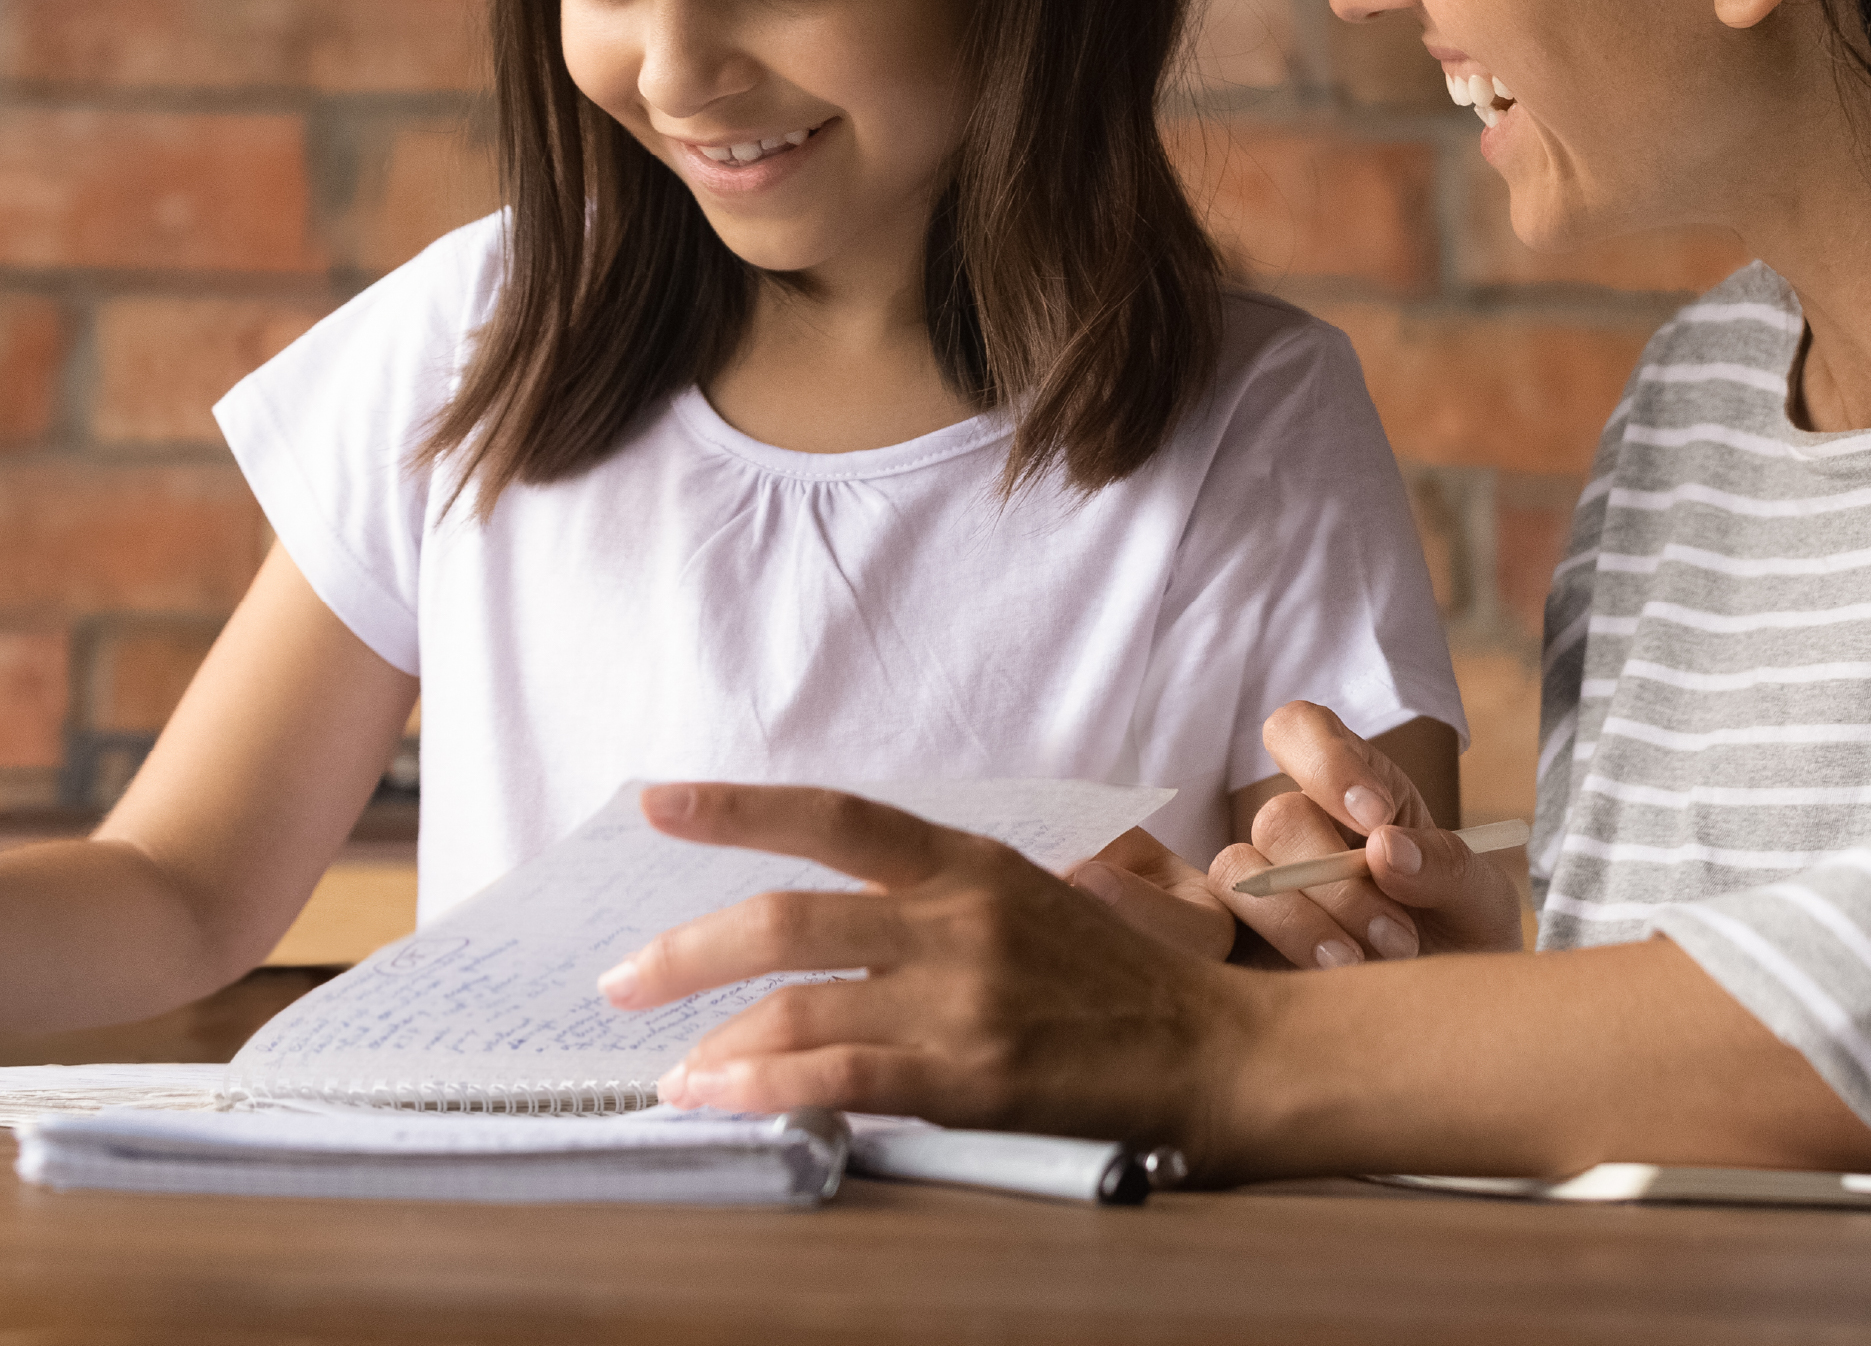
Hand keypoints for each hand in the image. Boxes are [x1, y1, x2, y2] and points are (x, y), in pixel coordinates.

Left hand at [597, 782, 1252, 1159]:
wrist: (1215, 1051)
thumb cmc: (1120, 982)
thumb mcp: (1030, 903)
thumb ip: (934, 906)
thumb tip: (829, 932)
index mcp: (970, 862)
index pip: (835, 817)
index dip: (739, 807)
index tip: (659, 802)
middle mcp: (957, 916)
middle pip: (787, 917)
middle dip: (685, 952)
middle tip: (622, 981)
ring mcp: (962, 997)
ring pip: (798, 1004)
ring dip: (714, 1044)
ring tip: (674, 1072)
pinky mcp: (972, 1076)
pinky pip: (840, 1078)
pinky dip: (765, 1091)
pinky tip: (721, 1101)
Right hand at [1212, 702, 1525, 967]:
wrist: (1453, 1027)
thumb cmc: (1464, 945)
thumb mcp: (1481, 903)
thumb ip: (1447, 866)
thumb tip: (1383, 848)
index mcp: (1354, 791)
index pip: (1302, 731)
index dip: (1326, 763)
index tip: (1376, 819)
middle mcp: (1299, 829)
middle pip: (1280, 816)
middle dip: (1339, 883)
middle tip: (1400, 939)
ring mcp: (1263, 885)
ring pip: (1240, 872)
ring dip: (1302, 922)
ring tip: (1361, 967)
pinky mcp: (1240, 943)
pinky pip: (1214, 930)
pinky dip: (1270, 951)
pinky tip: (1318, 984)